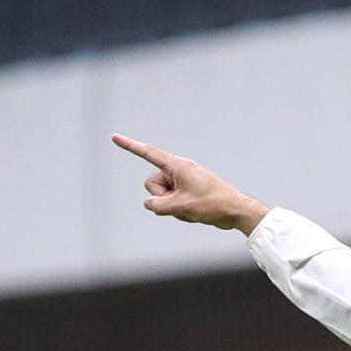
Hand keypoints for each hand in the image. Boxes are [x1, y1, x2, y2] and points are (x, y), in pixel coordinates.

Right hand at [111, 135, 270, 231]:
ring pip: (161, 196)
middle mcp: (178, 170)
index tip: (114, 137)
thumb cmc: (212, 204)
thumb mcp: (181, 207)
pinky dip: (179, 210)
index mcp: (177, 165)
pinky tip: (195, 213)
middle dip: (161, 197)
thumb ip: (158, 206)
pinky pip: (172, 202)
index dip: (130, 146)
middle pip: (152, 184)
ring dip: (171, 207)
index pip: (148, 153)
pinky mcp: (186, 192)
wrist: (235, 211)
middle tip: (183, 203)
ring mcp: (182, 181)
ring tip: (191, 209)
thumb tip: (149, 203)